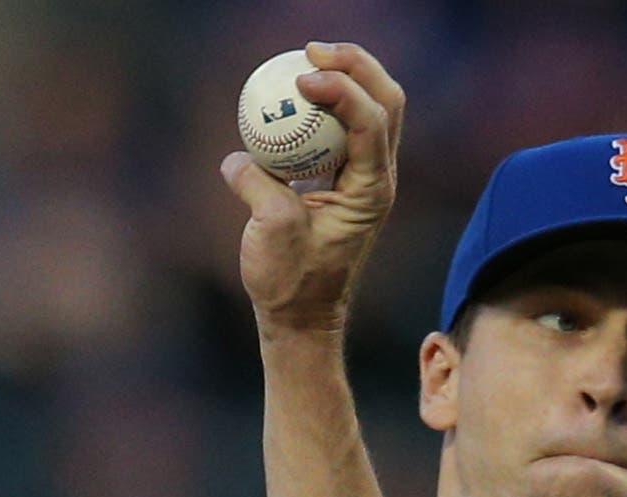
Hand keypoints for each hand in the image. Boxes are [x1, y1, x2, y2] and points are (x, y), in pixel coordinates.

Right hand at [224, 42, 403, 335]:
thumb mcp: (270, 232)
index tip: (301, 79)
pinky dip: (322, 104)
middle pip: (386, 101)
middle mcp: (377, 178)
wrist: (301, 317)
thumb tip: (240, 158)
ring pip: (371, 109)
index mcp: (371, 191)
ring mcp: (364, 177)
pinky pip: (340, 127)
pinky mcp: (343, 179)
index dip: (341, 89)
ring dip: (345, 76)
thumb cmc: (290, 282)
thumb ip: (257, 186)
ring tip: (305, 59)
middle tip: (311, 50)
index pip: (370, 122)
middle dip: (356, 65)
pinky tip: (290, 94)